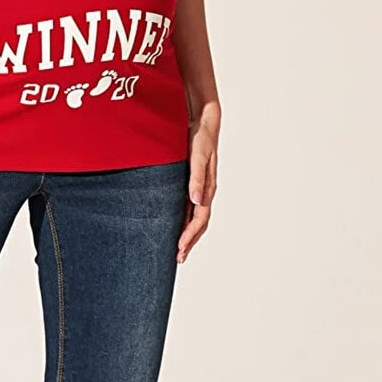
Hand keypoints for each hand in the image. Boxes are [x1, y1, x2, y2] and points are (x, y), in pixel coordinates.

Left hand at [177, 105, 218, 263]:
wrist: (203, 122)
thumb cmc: (200, 138)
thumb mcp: (198, 155)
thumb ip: (196, 177)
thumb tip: (196, 201)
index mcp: (207, 188)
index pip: (199, 218)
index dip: (190, 235)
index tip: (179, 248)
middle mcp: (204, 191)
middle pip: (199, 223)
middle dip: (189, 242)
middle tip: (178, 258)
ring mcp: (199, 189)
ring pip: (195, 218)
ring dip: (187, 235)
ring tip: (178, 250)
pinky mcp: (191, 183)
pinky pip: (189, 208)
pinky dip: (184, 221)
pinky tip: (175, 227)